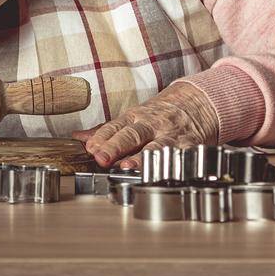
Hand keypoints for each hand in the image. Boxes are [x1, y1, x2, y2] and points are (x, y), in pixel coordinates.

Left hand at [72, 81, 220, 169]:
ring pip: (154, 146)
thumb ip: (106, 130)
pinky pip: (179, 155)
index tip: (90, 147)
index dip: (102, 138)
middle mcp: (151, 125)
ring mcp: (169, 134)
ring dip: (140, 158)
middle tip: (101, 158)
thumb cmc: (159, 114)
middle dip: (115, 147)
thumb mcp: (132, 118)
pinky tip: (162, 172)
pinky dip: (170, 164)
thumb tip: (78, 137)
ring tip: (127, 167)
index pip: (114, 126)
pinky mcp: (187, 145)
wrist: (196, 103)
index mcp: (135, 117)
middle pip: (131, 134)